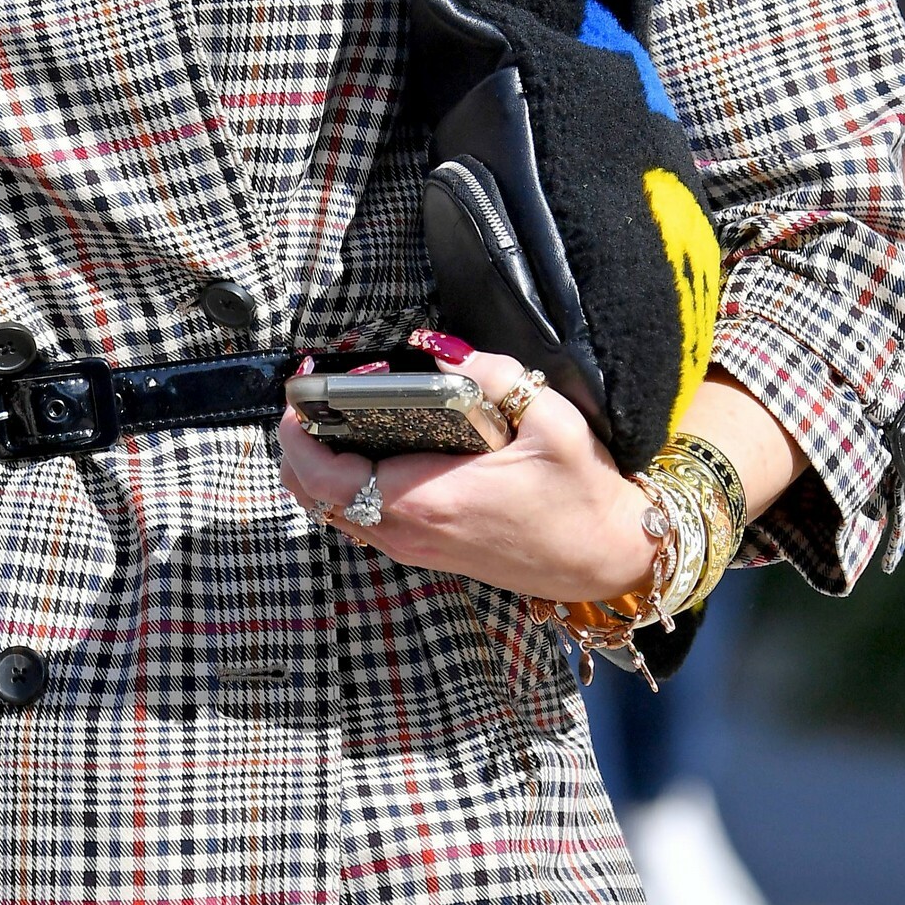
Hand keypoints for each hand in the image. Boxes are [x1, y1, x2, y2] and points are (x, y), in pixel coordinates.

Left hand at [278, 344, 655, 604]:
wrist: (608, 557)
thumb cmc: (580, 491)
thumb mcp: (547, 417)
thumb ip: (490, 373)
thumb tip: (433, 347)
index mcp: (425, 500)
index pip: (324, 475)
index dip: (296, 432)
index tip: (298, 388)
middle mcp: (408, 532)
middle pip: (313, 495)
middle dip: (297, 442)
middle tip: (310, 393)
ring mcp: (414, 547)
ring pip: (333, 509)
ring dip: (317, 462)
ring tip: (332, 410)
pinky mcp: (426, 550)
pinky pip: (360, 517)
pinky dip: (343, 481)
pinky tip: (365, 443)